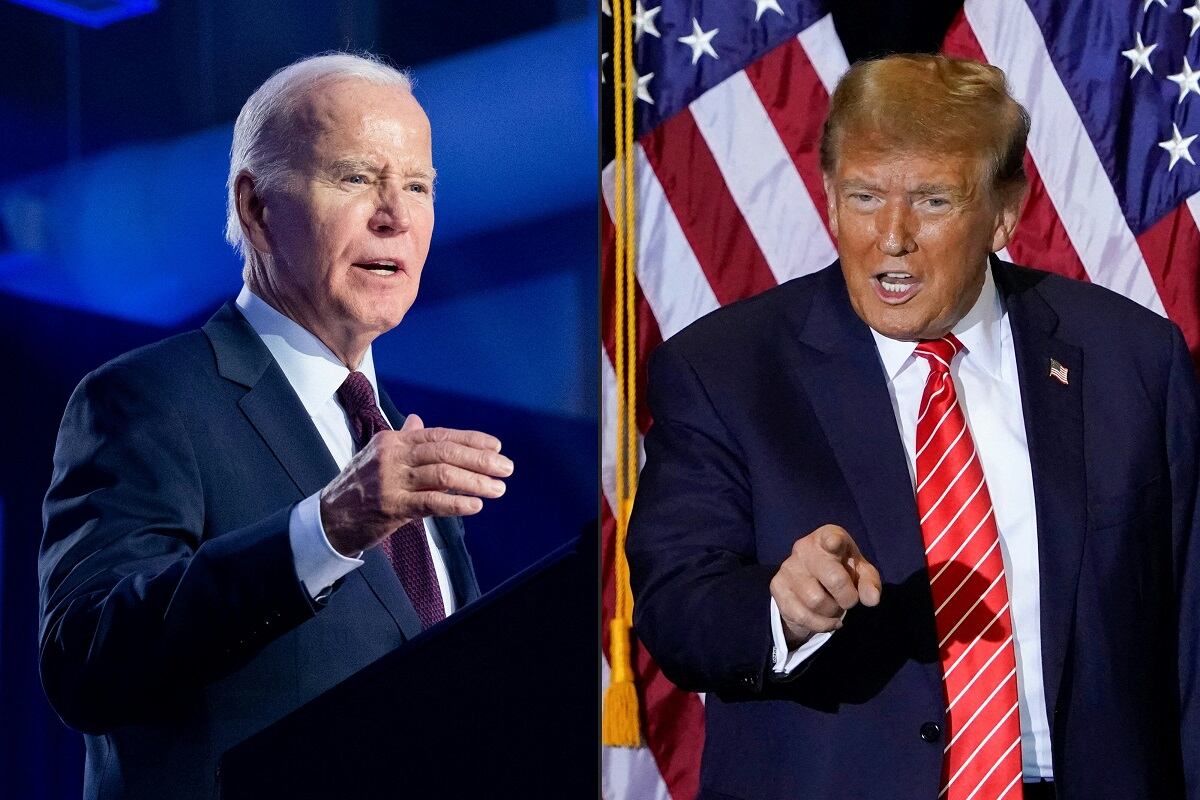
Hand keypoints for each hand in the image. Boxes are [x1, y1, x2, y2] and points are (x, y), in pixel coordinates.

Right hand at [319, 414, 512, 555]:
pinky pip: (430, 502)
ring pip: (442, 476)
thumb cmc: (359, 487)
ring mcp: (391, 481)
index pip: (440, 435)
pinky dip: (456, 503)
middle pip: (445, 452)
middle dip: (480, 460)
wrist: (329, 518)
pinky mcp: (391, 506)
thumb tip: (418, 420)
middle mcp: (393, 456)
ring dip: (475, 482)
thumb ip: (403, 439)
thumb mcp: (378, 456)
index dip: (471, 440)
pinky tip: (475, 505)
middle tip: (506, 468)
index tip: (496, 447)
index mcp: (394, 441)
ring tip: (498, 489)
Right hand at [770, 524, 881, 648]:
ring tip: (834, 607)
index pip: (830, 537)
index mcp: (827, 538)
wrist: (812, 580)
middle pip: (833, 579)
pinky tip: (826, 619)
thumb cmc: (842, 570)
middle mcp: (804, 548)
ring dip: (832, 612)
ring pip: (817, 602)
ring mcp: (788, 567)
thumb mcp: (861, 574)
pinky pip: (802, 615)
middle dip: (848, 598)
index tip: (834, 544)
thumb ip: (869, 583)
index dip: (833, 541)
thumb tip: (872, 599)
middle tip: (850, 601)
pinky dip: (820, 624)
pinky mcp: (777, 586)